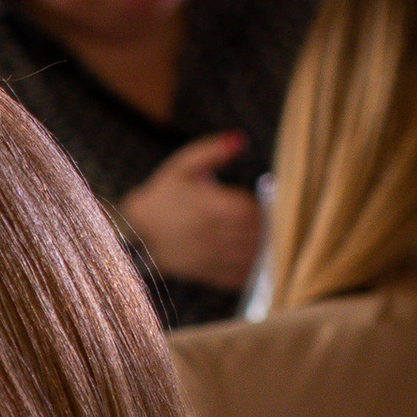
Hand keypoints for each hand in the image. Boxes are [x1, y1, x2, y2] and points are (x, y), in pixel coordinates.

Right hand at [119, 136, 263, 290]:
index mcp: (207, 206)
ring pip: (250, 257)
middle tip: (279, 222)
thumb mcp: (184, 165)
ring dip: (266, 251)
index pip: (249, 210)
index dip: (265, 207)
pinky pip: (238, 277)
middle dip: (269, 229)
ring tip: (272, 240)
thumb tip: (240, 139)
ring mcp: (207, 257)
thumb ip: (213, 151)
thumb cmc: (165, 192)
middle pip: (254, 234)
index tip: (271, 202)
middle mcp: (208, 234)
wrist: (137, 229)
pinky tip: (259, 261)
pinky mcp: (205, 274)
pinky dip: (254, 271)